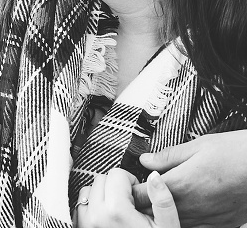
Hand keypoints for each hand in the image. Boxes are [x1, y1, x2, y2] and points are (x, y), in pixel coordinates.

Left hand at [75, 169, 179, 227]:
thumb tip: (154, 176)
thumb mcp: (166, 226)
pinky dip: (92, 206)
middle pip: (100, 179)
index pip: (116, 174)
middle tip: (130, 204)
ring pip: (88, 190)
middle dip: (116, 187)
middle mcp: (96, 215)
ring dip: (102, 195)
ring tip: (118, 210)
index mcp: (116, 211)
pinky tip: (107, 217)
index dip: (131, 181)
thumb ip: (162, 200)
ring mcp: (85, 222)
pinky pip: (80, 206)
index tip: (137, 196)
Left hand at [131, 131, 246, 227]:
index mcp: (179, 185)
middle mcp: (190, 207)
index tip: (130, 182)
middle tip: (144, 189)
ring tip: (166, 197)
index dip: (131, 188)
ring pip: (172, 222)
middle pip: (153, 211)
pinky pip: (194, 227)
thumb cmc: (237, 154)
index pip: (141, 195)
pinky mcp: (220, 225)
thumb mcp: (197, 146)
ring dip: (163, 211)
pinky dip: (185, 219)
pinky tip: (187, 208)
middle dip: (145, 201)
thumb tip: (145, 160)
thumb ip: (167, 156)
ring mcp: (206, 219)